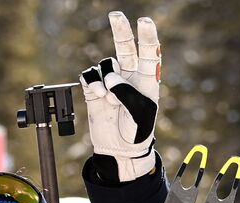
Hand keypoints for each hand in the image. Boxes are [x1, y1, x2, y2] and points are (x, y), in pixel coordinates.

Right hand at [81, 12, 160, 182]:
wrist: (119, 149)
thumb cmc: (137, 132)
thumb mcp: (140, 114)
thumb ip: (127, 93)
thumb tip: (110, 80)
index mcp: (147, 79)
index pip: (149, 52)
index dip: (147, 36)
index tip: (145, 22)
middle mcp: (129, 75)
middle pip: (125, 46)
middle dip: (121, 30)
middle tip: (116, 15)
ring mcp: (111, 82)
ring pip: (105, 65)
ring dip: (106, 80)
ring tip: (110, 99)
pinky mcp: (95, 90)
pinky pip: (90, 76)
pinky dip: (93, 84)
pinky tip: (99, 96)